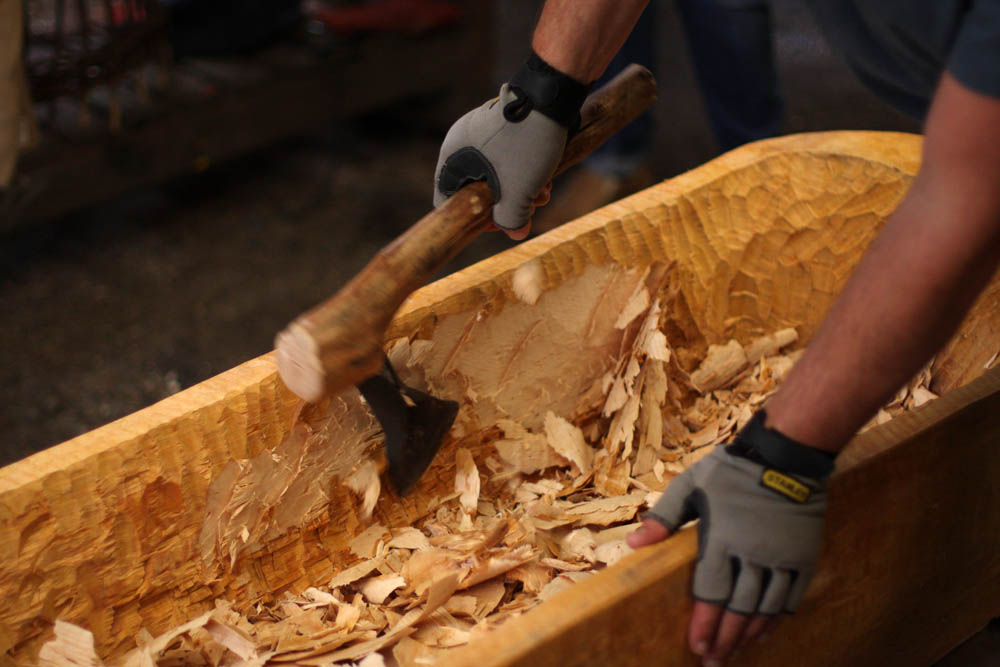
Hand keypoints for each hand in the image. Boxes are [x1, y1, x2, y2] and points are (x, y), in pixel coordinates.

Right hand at [434, 84, 566, 238]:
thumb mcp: (519, 190)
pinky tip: (547, 176)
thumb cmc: (527, 144)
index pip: (446, 198)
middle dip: (506, 203)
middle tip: (530, 208)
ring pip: (497, 173)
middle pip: (477, 188)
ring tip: (544, 193)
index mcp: (453, 156)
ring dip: (520, 189)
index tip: (497, 223)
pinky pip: (507, 156)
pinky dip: (524, 171)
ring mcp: (482, 131)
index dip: (471, 218)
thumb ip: (512, 218)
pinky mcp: (502, 125)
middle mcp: (461, 142)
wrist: (550, 95)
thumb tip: (515, 233)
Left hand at [628, 414, 831, 664]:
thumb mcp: (690, 486)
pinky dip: (777, 618)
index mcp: (722, 538)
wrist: (785, 455)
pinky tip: (764, 632)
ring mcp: (782, 557)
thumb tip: (632, 544)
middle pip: (739, 608)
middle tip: (714, 662)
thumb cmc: (731, 470)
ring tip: (735, 652)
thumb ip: (663, 517)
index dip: (704, 623)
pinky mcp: (803, 556)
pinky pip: (791, 597)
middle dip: (724, 639)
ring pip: (766, 608)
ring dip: (749, 634)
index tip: (697, 648)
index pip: (711, 592)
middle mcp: (753, 553)